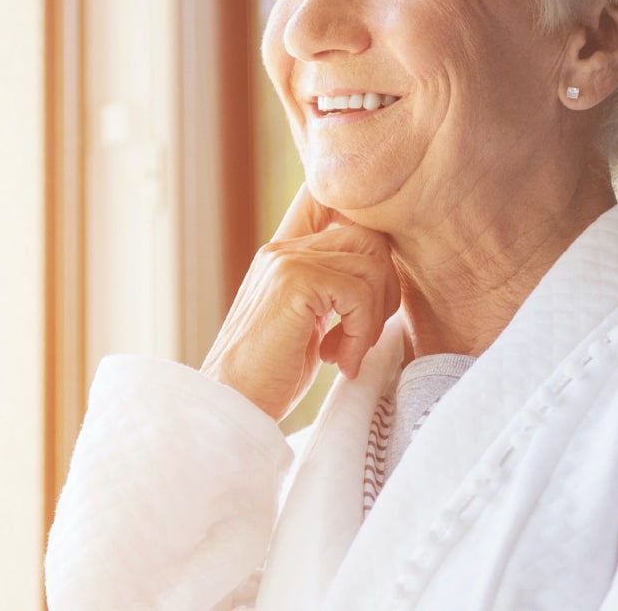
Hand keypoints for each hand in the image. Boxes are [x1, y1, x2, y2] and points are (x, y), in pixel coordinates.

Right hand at [200, 183, 400, 420]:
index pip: (341, 213)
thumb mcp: (307, 326)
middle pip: (370, 239)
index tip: (371, 303)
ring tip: (347, 354)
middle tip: (362, 337)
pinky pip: (359, 293)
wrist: (231, 405)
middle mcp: (283, 249)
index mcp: (285, 254)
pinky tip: (341, 361)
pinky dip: (361, 333)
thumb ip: (333, 295)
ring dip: (372, 319)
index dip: (371, 245)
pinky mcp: (295, 282)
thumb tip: (385, 281)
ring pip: (372, 264)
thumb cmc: (270, 376)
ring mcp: (287, 261)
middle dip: (383, 292)